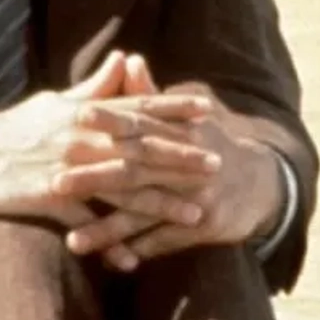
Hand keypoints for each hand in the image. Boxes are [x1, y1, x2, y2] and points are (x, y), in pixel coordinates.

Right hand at [0, 53, 219, 232]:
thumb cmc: (14, 127)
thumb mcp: (55, 101)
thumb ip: (96, 87)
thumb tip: (124, 58)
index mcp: (85, 114)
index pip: (138, 108)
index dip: (174, 108)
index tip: (207, 111)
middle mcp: (82, 139)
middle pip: (141, 149)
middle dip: (181, 158)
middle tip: (217, 164)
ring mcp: (69, 171)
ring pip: (124, 188)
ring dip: (161, 203)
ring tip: (195, 214)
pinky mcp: (51, 201)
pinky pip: (88, 225)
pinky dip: (110, 243)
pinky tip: (135, 260)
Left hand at [60, 68, 286, 270]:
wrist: (263, 183)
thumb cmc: (213, 144)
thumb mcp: (189, 117)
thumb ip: (152, 95)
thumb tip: (128, 59)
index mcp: (182, 131)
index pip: (141, 121)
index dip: (111, 117)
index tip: (76, 114)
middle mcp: (188, 163)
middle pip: (136, 170)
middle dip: (95, 178)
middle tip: (55, 182)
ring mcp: (197, 196)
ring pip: (145, 214)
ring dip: (108, 229)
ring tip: (72, 241)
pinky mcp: (205, 226)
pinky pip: (165, 241)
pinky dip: (138, 251)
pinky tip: (109, 260)